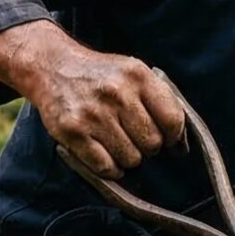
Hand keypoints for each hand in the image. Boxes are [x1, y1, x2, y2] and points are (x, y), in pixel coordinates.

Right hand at [0, 20, 185, 177]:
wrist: (52, 66)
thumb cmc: (100, 76)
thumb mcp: (133, 74)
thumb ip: (161, 101)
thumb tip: (182, 145)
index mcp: (137, 75)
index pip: (173, 120)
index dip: (175, 137)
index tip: (169, 141)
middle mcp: (116, 93)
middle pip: (153, 144)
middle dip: (148, 147)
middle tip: (133, 137)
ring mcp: (93, 114)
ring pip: (131, 159)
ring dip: (127, 158)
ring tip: (115, 141)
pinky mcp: (73, 132)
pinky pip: (106, 167)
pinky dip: (109, 168)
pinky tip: (105, 154)